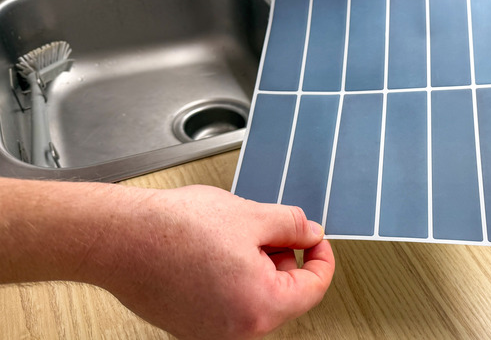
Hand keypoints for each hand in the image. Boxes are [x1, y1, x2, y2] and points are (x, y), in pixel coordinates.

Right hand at [86, 185, 334, 338]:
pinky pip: (228, 302)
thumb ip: (293, 225)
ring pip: (255, 297)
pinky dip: (233, 277)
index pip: (314, 288)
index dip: (321, 256)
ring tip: (233, 234)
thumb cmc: (173, 230)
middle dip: (284, 257)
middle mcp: (238, 330)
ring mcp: (211, 332)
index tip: (316, 238)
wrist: (117, 238)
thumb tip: (310, 232)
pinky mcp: (190, 325)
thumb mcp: (251, 215)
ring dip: (257, 265)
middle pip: (284, 294)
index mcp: (261, 307)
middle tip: (269, 227)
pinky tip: (214, 250)